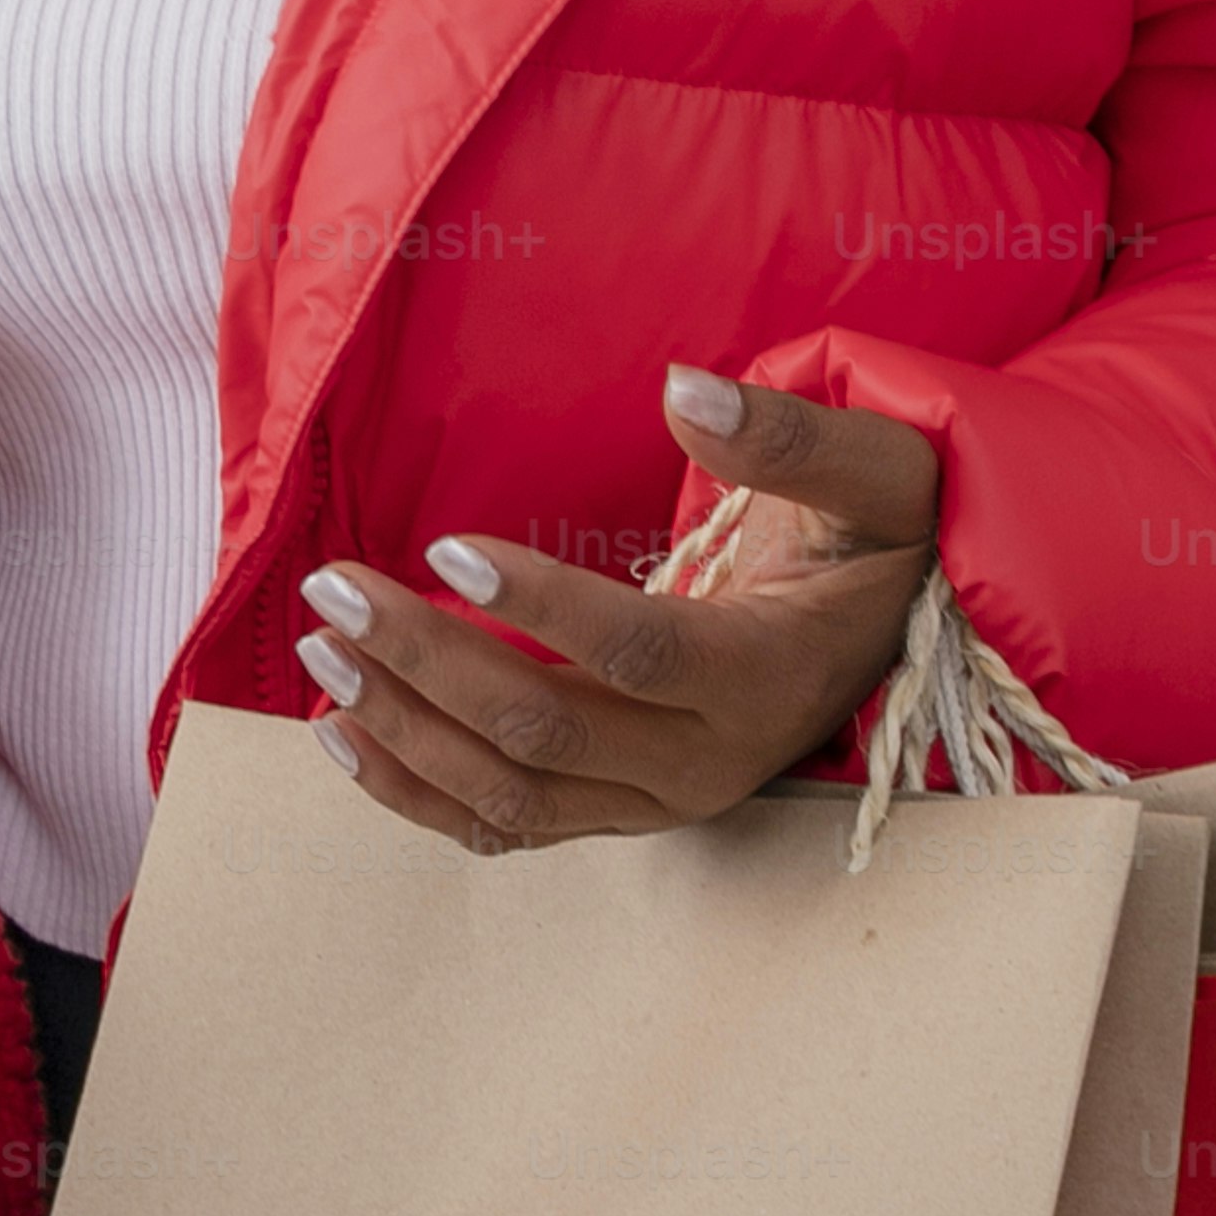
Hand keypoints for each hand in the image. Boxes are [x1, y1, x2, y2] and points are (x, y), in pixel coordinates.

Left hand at [301, 365, 939, 852]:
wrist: (890, 635)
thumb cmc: (879, 540)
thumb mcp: (878, 472)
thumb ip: (789, 437)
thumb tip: (686, 387)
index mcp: (767, 672)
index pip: (638, 653)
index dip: (541, 608)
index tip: (446, 547)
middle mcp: (709, 761)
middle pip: (548, 729)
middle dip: (429, 662)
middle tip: (337, 590)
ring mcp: (659, 804)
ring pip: (511, 794)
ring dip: (405, 730)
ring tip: (324, 652)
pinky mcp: (619, 815)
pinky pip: (504, 828)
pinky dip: (414, 793)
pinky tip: (343, 734)